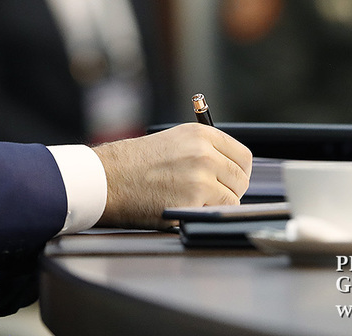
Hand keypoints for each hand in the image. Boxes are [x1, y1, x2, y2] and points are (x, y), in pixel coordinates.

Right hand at [91, 123, 251, 228]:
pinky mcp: (192, 202)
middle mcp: (204, 153)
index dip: (238, 171)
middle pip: (241, 179)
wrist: (108, 178)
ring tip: (192, 201)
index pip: (243, 156)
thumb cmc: (135, 162)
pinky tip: (182, 208)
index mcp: (201, 134)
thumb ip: (204, 150)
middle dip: (230, 190)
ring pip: (232, 200)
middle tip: (210, 195)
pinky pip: (214, 214)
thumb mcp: (174, 141)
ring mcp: (200, 179)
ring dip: (217, 205)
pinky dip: (202, 215)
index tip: (231, 179)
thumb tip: (231, 169)